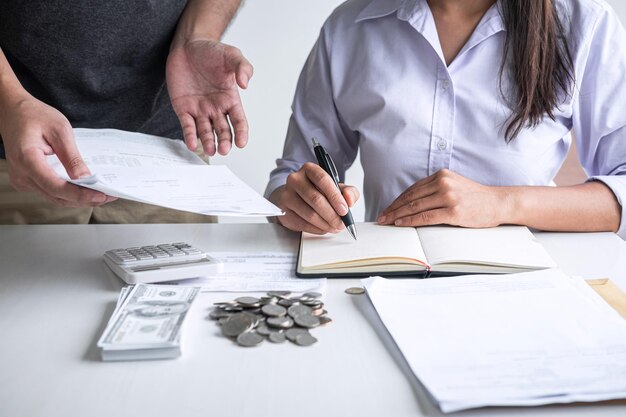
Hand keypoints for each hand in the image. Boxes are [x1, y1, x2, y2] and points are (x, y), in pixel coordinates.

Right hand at [0, 95, 113, 206]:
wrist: (12, 112)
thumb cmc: (33, 115)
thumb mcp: (59, 130)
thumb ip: (72, 157)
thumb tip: (85, 179)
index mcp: (27, 159)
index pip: (55, 186)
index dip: (79, 194)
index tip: (100, 195)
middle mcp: (21, 174)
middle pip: (56, 196)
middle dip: (84, 199)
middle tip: (108, 196)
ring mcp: (22, 179)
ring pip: (54, 197)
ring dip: (78, 198)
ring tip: (101, 194)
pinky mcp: (26, 180)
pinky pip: (50, 191)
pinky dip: (68, 192)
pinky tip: (84, 189)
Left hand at [166, 39, 252, 155]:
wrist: (188, 46)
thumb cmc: (212, 51)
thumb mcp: (232, 55)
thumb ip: (243, 68)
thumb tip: (245, 84)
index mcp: (230, 99)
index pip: (238, 121)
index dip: (241, 133)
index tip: (241, 143)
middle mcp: (216, 108)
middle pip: (223, 130)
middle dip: (224, 141)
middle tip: (224, 150)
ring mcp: (200, 109)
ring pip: (206, 131)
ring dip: (208, 142)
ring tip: (211, 150)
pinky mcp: (183, 108)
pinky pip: (187, 125)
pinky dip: (190, 135)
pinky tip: (192, 144)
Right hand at [270, 162, 359, 233]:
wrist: (294, 197)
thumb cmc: (317, 191)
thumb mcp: (336, 188)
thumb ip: (349, 192)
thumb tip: (349, 200)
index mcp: (309, 169)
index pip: (323, 180)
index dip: (335, 197)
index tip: (344, 210)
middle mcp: (295, 179)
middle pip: (316, 199)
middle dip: (332, 215)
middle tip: (341, 223)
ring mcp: (287, 195)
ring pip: (309, 214)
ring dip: (326, 224)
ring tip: (334, 227)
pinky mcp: (283, 211)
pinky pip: (303, 224)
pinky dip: (317, 229)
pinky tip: (324, 228)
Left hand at [377, 169, 505, 227]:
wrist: (499, 202)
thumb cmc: (476, 198)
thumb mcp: (454, 185)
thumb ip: (435, 189)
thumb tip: (412, 202)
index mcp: (441, 175)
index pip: (412, 189)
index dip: (397, 200)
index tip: (387, 208)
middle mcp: (443, 183)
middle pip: (410, 198)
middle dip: (393, 208)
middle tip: (381, 217)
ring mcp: (448, 197)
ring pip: (415, 207)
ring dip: (397, 215)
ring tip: (387, 222)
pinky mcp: (453, 211)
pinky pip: (426, 217)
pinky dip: (410, 221)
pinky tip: (401, 223)